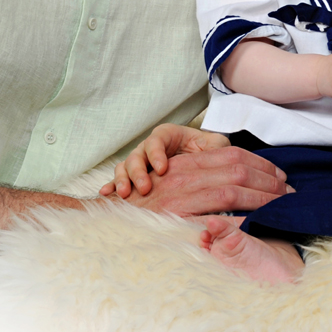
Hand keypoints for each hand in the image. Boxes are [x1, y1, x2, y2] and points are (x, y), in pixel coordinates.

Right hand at [100, 124, 230, 198]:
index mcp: (167, 136)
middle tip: (145, 187)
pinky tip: (106, 194)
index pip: (156, 140)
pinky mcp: (133, 178)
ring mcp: (139, 163)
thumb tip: (224, 155)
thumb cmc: (206, 151)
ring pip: (124, 167)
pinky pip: (117, 181)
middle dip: (138, 172)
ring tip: (126, 194)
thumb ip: (216, 147)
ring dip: (123, 180)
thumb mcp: (214, 146)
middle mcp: (149, 148)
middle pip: (136, 155)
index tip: (162, 169)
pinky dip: (111, 186)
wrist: (198, 161)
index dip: (156, 154)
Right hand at [118, 144, 291, 216]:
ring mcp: (183, 192)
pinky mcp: (178, 213)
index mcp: (190, 163)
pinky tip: (258, 220)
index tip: (281, 175)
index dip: (262, 163)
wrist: (110, 217)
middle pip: (239, 168)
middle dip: (270, 179)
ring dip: (263, 196)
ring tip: (282, 204)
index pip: (234, 156)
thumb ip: (201, 181)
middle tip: (291, 191)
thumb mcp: (175, 186)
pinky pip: (217, 210)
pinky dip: (240, 214)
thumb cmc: (144, 205)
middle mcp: (188, 172)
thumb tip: (233, 183)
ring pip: (234, 188)